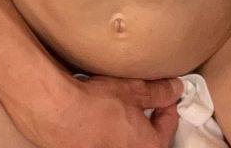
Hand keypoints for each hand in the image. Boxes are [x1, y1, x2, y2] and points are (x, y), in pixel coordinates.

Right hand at [19, 72, 185, 147]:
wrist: (55, 112)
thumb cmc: (96, 104)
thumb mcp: (133, 90)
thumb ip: (158, 92)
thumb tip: (174, 88)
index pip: (168, 126)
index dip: (168, 104)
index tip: (164, 91)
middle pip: (148, 139)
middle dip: (148, 119)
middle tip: (143, 100)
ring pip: (126, 142)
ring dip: (126, 126)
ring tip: (118, 106)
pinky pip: (105, 142)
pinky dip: (107, 131)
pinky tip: (99, 116)